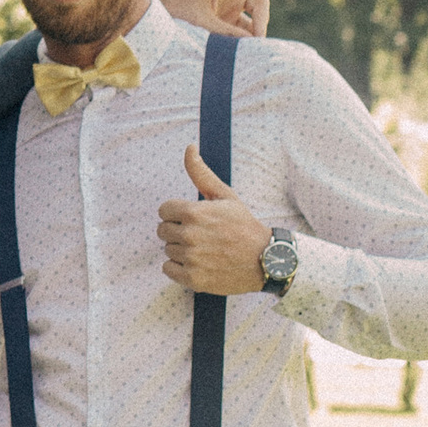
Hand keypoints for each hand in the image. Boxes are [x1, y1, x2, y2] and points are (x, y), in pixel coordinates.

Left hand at [158, 0, 318, 39]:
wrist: (159, 26)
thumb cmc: (175, 17)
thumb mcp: (200, 25)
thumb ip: (227, 34)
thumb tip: (254, 45)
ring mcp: (235, 3)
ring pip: (261, 15)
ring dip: (258, 32)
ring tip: (247, 48)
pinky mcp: (235, 20)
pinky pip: (252, 31)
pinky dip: (249, 43)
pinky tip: (241, 53)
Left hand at [158, 146, 272, 292]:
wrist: (265, 259)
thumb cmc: (243, 225)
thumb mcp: (225, 195)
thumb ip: (201, 173)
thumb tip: (189, 148)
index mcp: (194, 213)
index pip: (164, 210)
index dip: (177, 213)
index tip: (193, 219)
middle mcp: (190, 236)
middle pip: (162, 231)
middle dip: (177, 231)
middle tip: (200, 235)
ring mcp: (191, 259)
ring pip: (167, 250)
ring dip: (181, 250)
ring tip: (204, 250)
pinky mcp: (193, 279)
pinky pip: (168, 270)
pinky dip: (179, 268)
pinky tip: (198, 263)